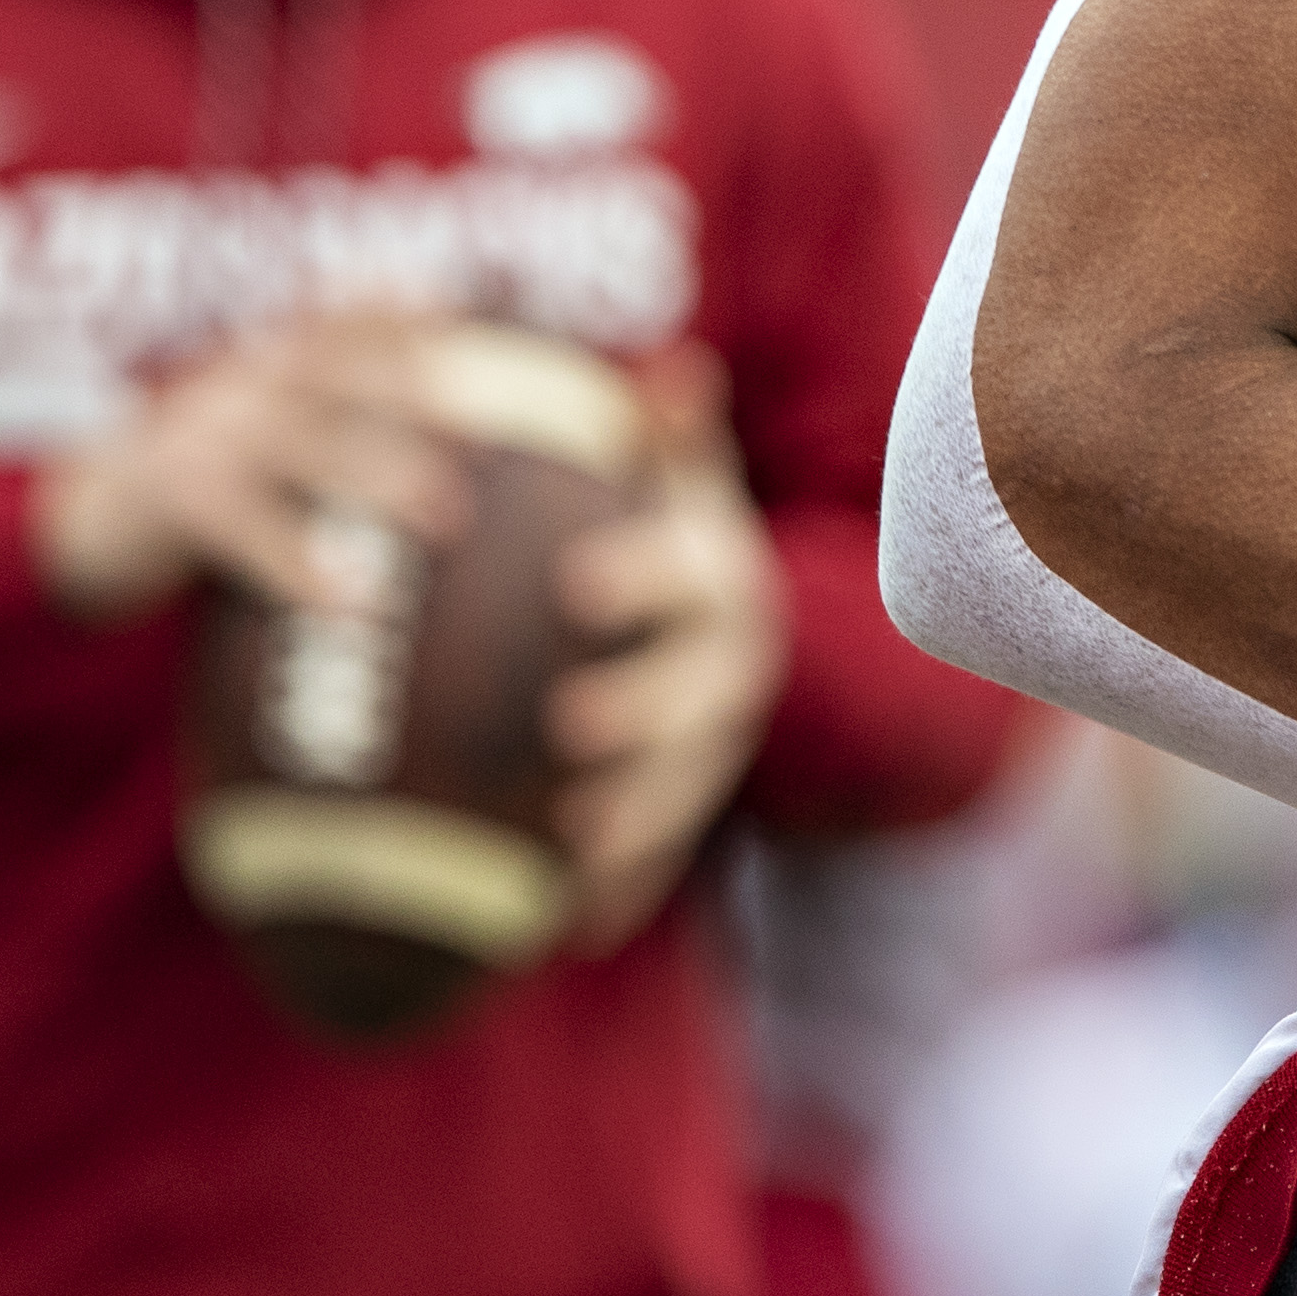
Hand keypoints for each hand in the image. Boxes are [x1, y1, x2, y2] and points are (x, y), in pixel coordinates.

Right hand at [31, 313, 464, 622]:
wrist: (88, 520)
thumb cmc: (212, 473)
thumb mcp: (270, 423)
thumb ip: (341, 404)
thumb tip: (445, 377)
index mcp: (273, 360)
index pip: (344, 321)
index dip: (402, 313)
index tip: (463, 318)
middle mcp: (241, 383)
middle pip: (332, 369)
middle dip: (411, 392)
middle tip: (490, 438)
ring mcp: (204, 434)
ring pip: (299, 442)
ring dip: (376, 475)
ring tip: (447, 522)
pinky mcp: (176, 499)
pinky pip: (246, 529)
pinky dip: (300, 564)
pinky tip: (351, 603)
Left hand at [545, 355, 790, 947]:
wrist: (726, 638)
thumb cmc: (668, 544)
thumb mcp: (677, 486)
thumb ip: (668, 439)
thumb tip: (680, 368)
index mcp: (722, 582)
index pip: (691, 576)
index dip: (642, 580)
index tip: (576, 587)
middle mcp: (732, 669)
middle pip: (699, 695)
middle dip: (642, 713)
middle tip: (567, 724)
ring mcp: (718, 746)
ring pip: (688, 789)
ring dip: (638, 820)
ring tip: (572, 845)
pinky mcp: (695, 809)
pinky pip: (665, 858)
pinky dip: (621, 892)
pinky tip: (564, 927)